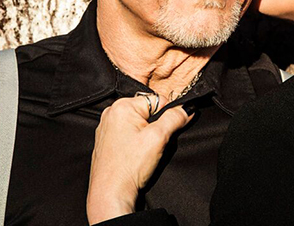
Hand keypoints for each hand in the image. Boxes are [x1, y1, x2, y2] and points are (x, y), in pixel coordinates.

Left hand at [86, 96, 192, 223]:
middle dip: (156, 127)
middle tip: (154, 145)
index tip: (167, 131)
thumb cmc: (128, 167)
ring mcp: (106, 128)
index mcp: (122, 106)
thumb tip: (187, 108)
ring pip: (138, 124)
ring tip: (143, 153)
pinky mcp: (106, 141)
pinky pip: (128, 134)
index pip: (157, 100)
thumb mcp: (159, 138)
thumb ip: (175, 118)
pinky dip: (135, 143)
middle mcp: (111, 113)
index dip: (167, 115)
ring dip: (146, 136)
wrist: (110, 193)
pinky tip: (135, 156)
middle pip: (147, 112)